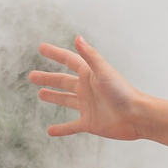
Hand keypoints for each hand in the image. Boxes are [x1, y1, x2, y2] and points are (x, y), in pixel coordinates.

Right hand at [30, 37, 147, 140]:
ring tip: (40, 94)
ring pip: (65, 100)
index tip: (40, 48)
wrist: (136, 116)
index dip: (55, 54)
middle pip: (63, 81)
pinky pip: (71, 126)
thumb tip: (77, 37)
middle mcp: (87, 89)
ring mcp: (87, 106)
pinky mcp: (89, 122)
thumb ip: (90, 55)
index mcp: (89, 74)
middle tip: (31, 76)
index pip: (68, 60)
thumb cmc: (122, 92)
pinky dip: (61, 129)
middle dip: (47, 78)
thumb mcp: (103, 71)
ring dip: (53, 96)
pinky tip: (50, 131)